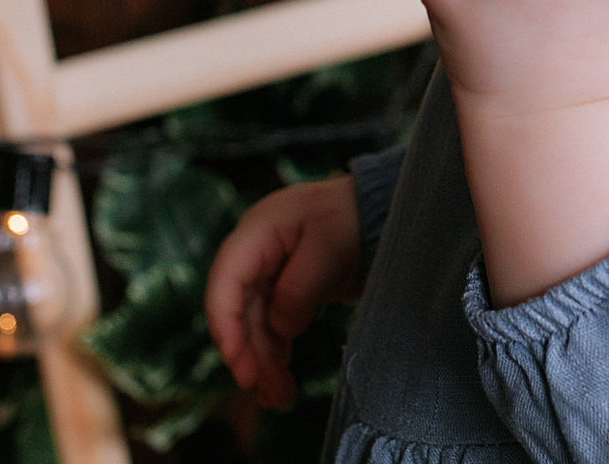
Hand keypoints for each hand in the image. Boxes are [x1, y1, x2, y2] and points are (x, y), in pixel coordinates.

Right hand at [204, 175, 363, 409]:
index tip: (238, 362)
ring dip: (262, 361)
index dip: (225, 323)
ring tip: (279, 397)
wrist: (383, 211)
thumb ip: (300, 287)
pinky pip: (272, 328)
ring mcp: (270, 273)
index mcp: (258, 230)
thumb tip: (279, 328)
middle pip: (237, 310)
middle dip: (247, 352)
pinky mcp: (286, 292)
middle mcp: (256, 253)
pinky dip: (275, 356)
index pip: (226, 280)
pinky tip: (281, 382)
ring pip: (254, 325)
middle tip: (261, 388)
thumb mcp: (331, 244)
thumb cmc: (355, 215)